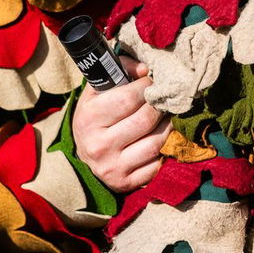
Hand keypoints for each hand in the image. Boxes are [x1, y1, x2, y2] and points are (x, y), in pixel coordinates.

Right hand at [71, 62, 169, 191]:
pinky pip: (157, 164)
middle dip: (159, 106)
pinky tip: (161, 139)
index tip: (150, 83)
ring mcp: (112, 167)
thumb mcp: (97, 92)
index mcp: (88, 119)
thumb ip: (118, 72)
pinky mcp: (126, 183)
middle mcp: (98, 145)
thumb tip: (144, 69)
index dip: (146, 87)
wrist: (85, 157)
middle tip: (162, 100)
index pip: (127, 98)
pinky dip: (165, 149)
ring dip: (167, 126)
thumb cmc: (96, 118)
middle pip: (145, 120)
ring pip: (156, 142)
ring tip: (165, 117)